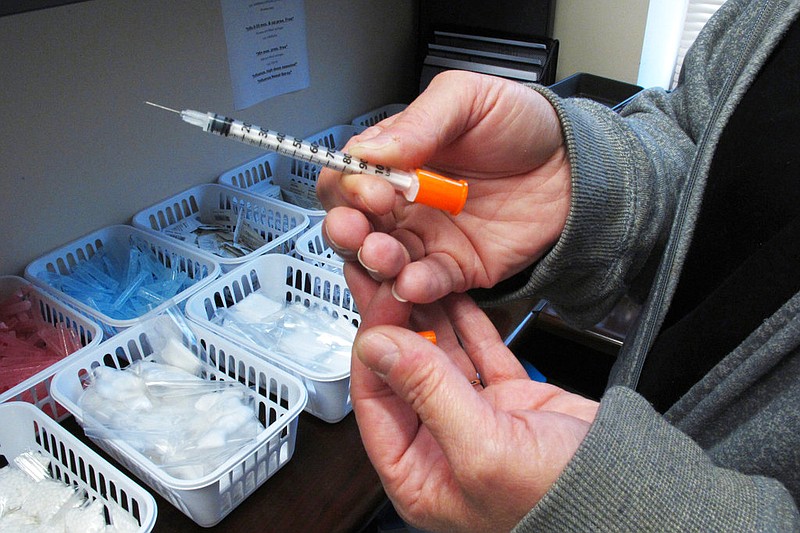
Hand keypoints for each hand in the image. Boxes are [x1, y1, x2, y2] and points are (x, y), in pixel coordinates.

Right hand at [318, 70, 570, 303]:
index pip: (349, 177)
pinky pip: (426, 284)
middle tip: (359, 228)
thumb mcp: (468, 100)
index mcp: (397, 160)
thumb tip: (372, 151)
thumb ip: (419, 123)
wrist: (576, 166)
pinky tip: (413, 281)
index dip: (349, 187)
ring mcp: (427, 238)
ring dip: (374, 262)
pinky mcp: (455, 269)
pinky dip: (414, 288)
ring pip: (381, 260)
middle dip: (347, 230)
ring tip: (385, 255)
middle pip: (353, 224)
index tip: (370, 187)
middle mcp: (404, 202)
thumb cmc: (523, 125)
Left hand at [348, 266, 597, 531]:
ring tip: (411, 274)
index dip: (374, 346)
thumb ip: (427, 393)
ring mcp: (471, 416)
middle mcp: (437, 443)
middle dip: (394, 322)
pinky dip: (465, 321)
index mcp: (417, 472)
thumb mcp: (482, 447)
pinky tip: (452, 293)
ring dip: (426, 315)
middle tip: (386, 276)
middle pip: (402, 372)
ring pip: (437, 356)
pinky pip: (476, 350)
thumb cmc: (555, 498)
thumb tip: (378, 347)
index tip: (379, 304)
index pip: (375, 398)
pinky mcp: (504, 397)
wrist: (628, 489)